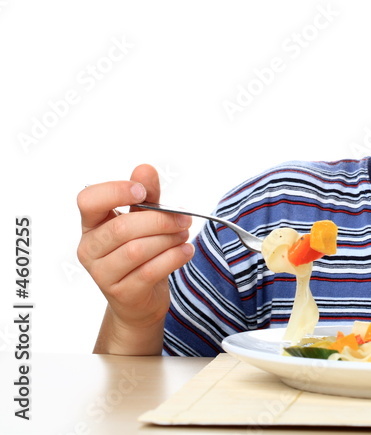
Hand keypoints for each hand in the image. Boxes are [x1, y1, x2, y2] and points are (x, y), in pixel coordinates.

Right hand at [77, 164, 193, 351]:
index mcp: (92, 224)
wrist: (141, 299)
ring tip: (184, 235)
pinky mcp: (122, 293)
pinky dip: (173, 257)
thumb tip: (144, 169)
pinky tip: (185, 251)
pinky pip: (150, 271)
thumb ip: (146, 195)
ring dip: (169, 239)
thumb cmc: (141, 250)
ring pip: (137, 250)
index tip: (142, 192)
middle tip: (184, 219)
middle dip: (160, 220)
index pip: (88, 200)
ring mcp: (102, 274)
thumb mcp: (144, 218)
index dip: (115, 192)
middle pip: (122, 228)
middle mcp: (90, 248)